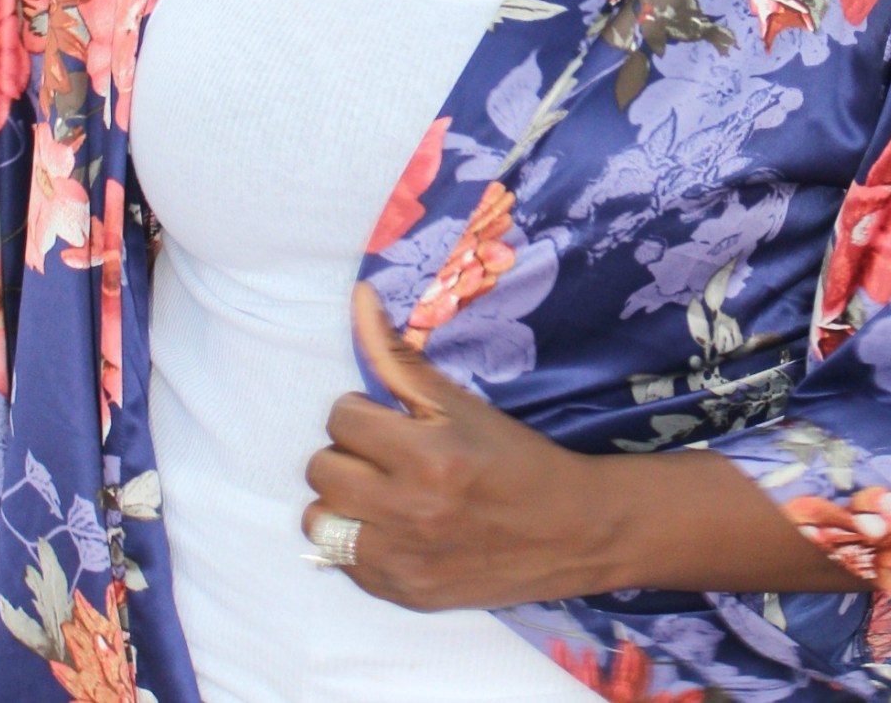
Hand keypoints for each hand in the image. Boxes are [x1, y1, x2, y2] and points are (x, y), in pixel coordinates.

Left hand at [299, 282, 612, 611]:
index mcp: (427, 455)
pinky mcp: (402, 594)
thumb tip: (359, 298)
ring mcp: (402, 560)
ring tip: (380, 495)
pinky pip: (339, 564)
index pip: (340, 419)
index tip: (391, 423)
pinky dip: (359, 542)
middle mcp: (408, 511)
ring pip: (318, 520)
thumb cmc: (517, 458)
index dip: (364, 415)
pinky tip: (394, 530)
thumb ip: (398, 355)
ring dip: (343, 503)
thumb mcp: (462, 404)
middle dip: (349, 455)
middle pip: (321, 470)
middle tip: (385, 457)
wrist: (572, 531)